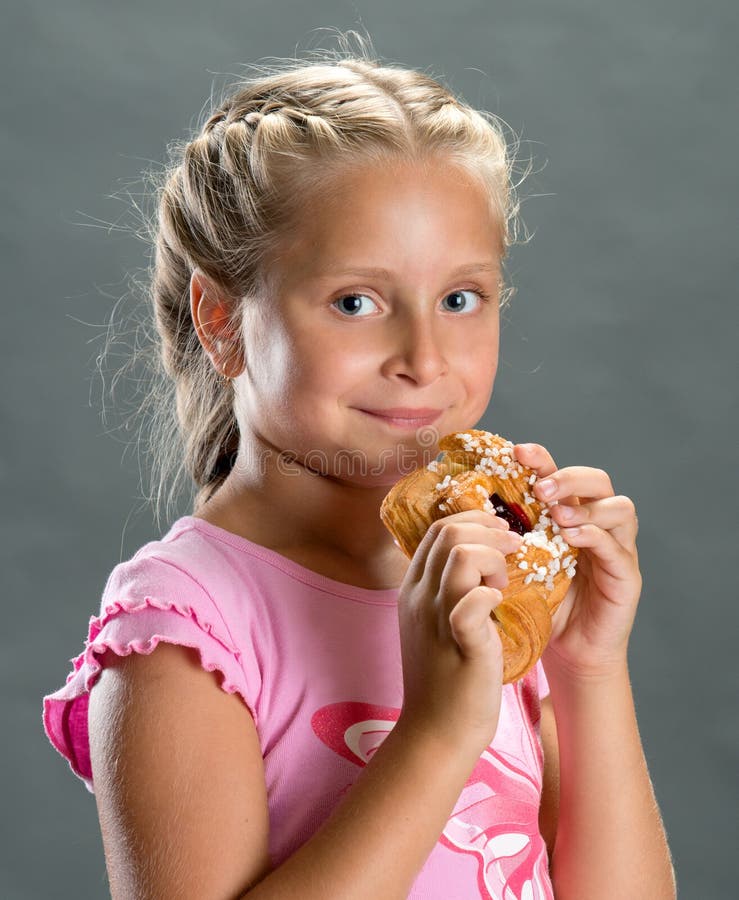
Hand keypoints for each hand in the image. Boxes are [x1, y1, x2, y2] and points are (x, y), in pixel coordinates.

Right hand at [397, 509, 523, 752]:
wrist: (437, 731)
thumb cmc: (445, 677)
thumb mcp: (436, 623)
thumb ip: (448, 589)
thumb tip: (476, 559)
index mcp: (414, 588)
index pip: (439, 529)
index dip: (475, 522)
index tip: (501, 535)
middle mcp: (420, 597)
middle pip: (449, 532)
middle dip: (490, 532)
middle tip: (513, 551)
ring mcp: (436, 618)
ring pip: (461, 556)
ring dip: (493, 558)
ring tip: (504, 582)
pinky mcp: (461, 642)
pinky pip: (471, 602)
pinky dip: (490, 594)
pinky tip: (500, 605)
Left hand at [514, 443, 641, 677]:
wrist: (566, 652)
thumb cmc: (538, 604)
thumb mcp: (514, 564)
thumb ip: (500, 537)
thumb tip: (454, 509)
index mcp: (567, 515)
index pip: (560, 475)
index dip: (542, 458)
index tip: (516, 452)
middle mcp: (596, 525)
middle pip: (598, 481)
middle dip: (568, 477)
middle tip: (540, 488)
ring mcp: (616, 548)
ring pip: (619, 507)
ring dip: (586, 506)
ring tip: (557, 515)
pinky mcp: (627, 576)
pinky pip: (618, 547)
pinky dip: (596, 537)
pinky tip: (572, 538)